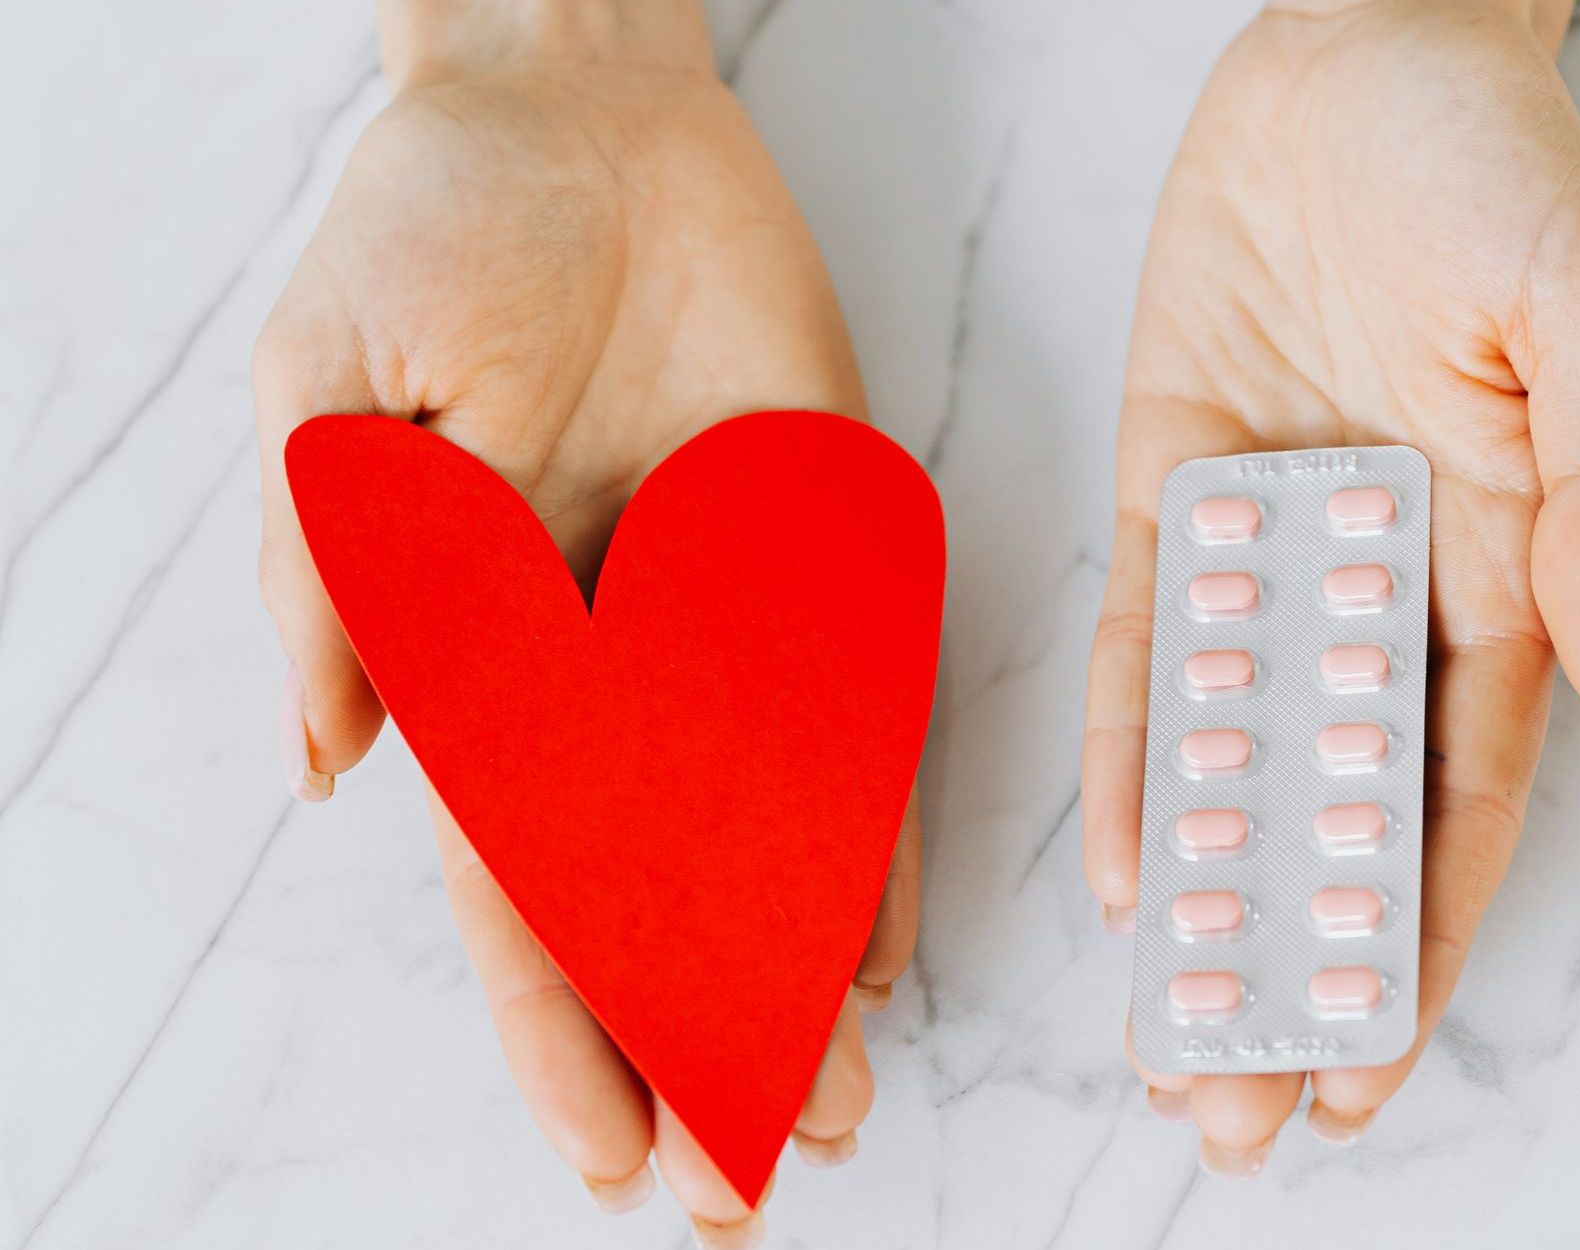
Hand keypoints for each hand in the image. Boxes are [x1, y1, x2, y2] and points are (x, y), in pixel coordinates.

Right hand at [254, 2, 916, 1237]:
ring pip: (769, 833)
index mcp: (485, 650)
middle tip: (764, 1181)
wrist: (578, 106)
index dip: (566, 1024)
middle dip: (700, 1039)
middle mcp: (609, 661)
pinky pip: (862, 712)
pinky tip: (892, 939)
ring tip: (846, 1101)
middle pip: (659, 892)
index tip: (617, 1155)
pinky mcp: (817, 549)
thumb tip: (326, 767)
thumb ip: (340, 579)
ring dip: (800, 970)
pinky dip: (880, 828)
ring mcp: (718, 615)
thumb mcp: (334, 389)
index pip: (525, 884)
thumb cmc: (432, 229)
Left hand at [1082, 0, 1579, 1166]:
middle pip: (1332, 813)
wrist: (1354, 55)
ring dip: (1202, 900)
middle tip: (1242, 1114)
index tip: (1371, 1057)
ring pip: (1231, 761)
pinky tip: (1116, 871)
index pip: (1456, 795)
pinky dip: (1131, 760)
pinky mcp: (1173, 494)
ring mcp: (1270, 549)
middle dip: (1291, 963)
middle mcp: (1382, 586)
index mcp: (1506, 569)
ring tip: (1168, 1039)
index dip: (1413, 934)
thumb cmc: (1493, 167)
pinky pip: (1146, 651)